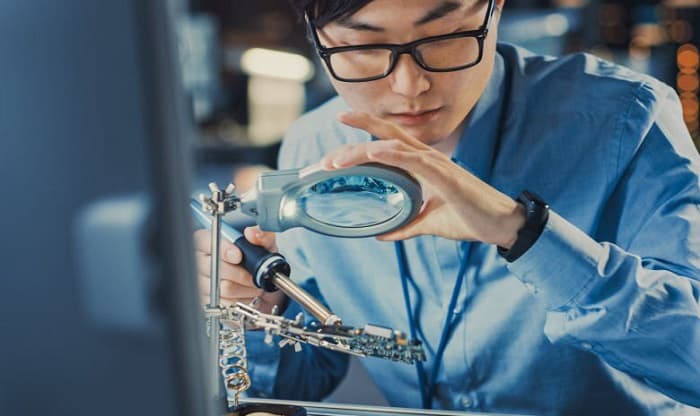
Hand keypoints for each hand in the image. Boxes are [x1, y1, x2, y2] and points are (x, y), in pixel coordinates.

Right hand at [194, 226, 286, 313]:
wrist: (257, 279)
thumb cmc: (254, 257)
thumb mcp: (262, 242)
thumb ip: (260, 234)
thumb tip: (252, 233)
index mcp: (208, 241)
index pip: (206, 243)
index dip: (223, 250)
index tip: (238, 256)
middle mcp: (201, 260)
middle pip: (215, 268)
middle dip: (241, 273)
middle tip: (253, 273)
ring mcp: (202, 281)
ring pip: (223, 287)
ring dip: (245, 287)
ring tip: (253, 283)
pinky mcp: (208, 299)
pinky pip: (226, 302)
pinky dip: (241, 299)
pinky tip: (246, 292)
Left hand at [320, 111, 524, 247]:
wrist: (500, 225)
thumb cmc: (469, 217)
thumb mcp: (428, 223)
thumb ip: (405, 225)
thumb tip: (381, 234)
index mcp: (421, 164)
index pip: (385, 142)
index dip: (361, 134)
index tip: (334, 139)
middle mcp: (425, 157)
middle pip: (383, 134)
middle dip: (351, 138)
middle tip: (322, 159)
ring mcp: (435, 163)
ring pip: (390, 145)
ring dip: (359, 151)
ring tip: (334, 162)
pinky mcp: (444, 174)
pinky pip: (413, 158)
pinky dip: (390, 153)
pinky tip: (371, 152)